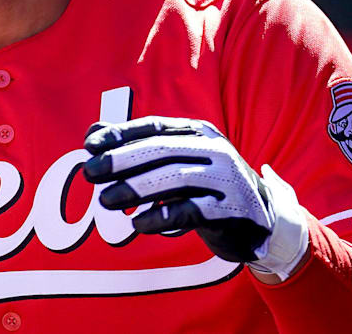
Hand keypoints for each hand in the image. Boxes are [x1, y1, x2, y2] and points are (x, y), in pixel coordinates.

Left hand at [83, 117, 309, 281]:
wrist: (262, 219)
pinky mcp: (234, 211)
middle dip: (122, 160)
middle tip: (90, 172)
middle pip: (162, 150)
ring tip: (106, 200)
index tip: (89, 145)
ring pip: (176, 178)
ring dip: (136, 188)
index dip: (120, 134)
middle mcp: (215, 150)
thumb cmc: (207, 185)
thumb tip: (93, 131)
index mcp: (199, 132)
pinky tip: (138, 224)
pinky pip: (192, 212)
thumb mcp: (175, 161)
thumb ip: (136, 146)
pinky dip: (161, 217)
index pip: (154, 127)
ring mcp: (228, 179)